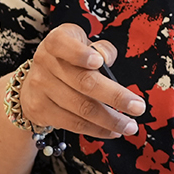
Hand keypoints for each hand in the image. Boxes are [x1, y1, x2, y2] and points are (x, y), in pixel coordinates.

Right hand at [18, 23, 145, 138]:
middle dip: (115, 97)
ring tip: (130, 126)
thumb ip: (99, 48)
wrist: (35, 80)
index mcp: (55, 42)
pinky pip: (73, 124)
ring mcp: (40, 88)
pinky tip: (112, 131)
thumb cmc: (68, 59)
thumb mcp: (81, 44)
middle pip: (83, 82)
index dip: (81, 54)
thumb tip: (107, 59)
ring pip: (81, 108)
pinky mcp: (40, 110)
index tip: (99, 62)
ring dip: (110, 120)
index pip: (63, 44)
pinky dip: (96, 130)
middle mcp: (45, 63)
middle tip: (138, 107)